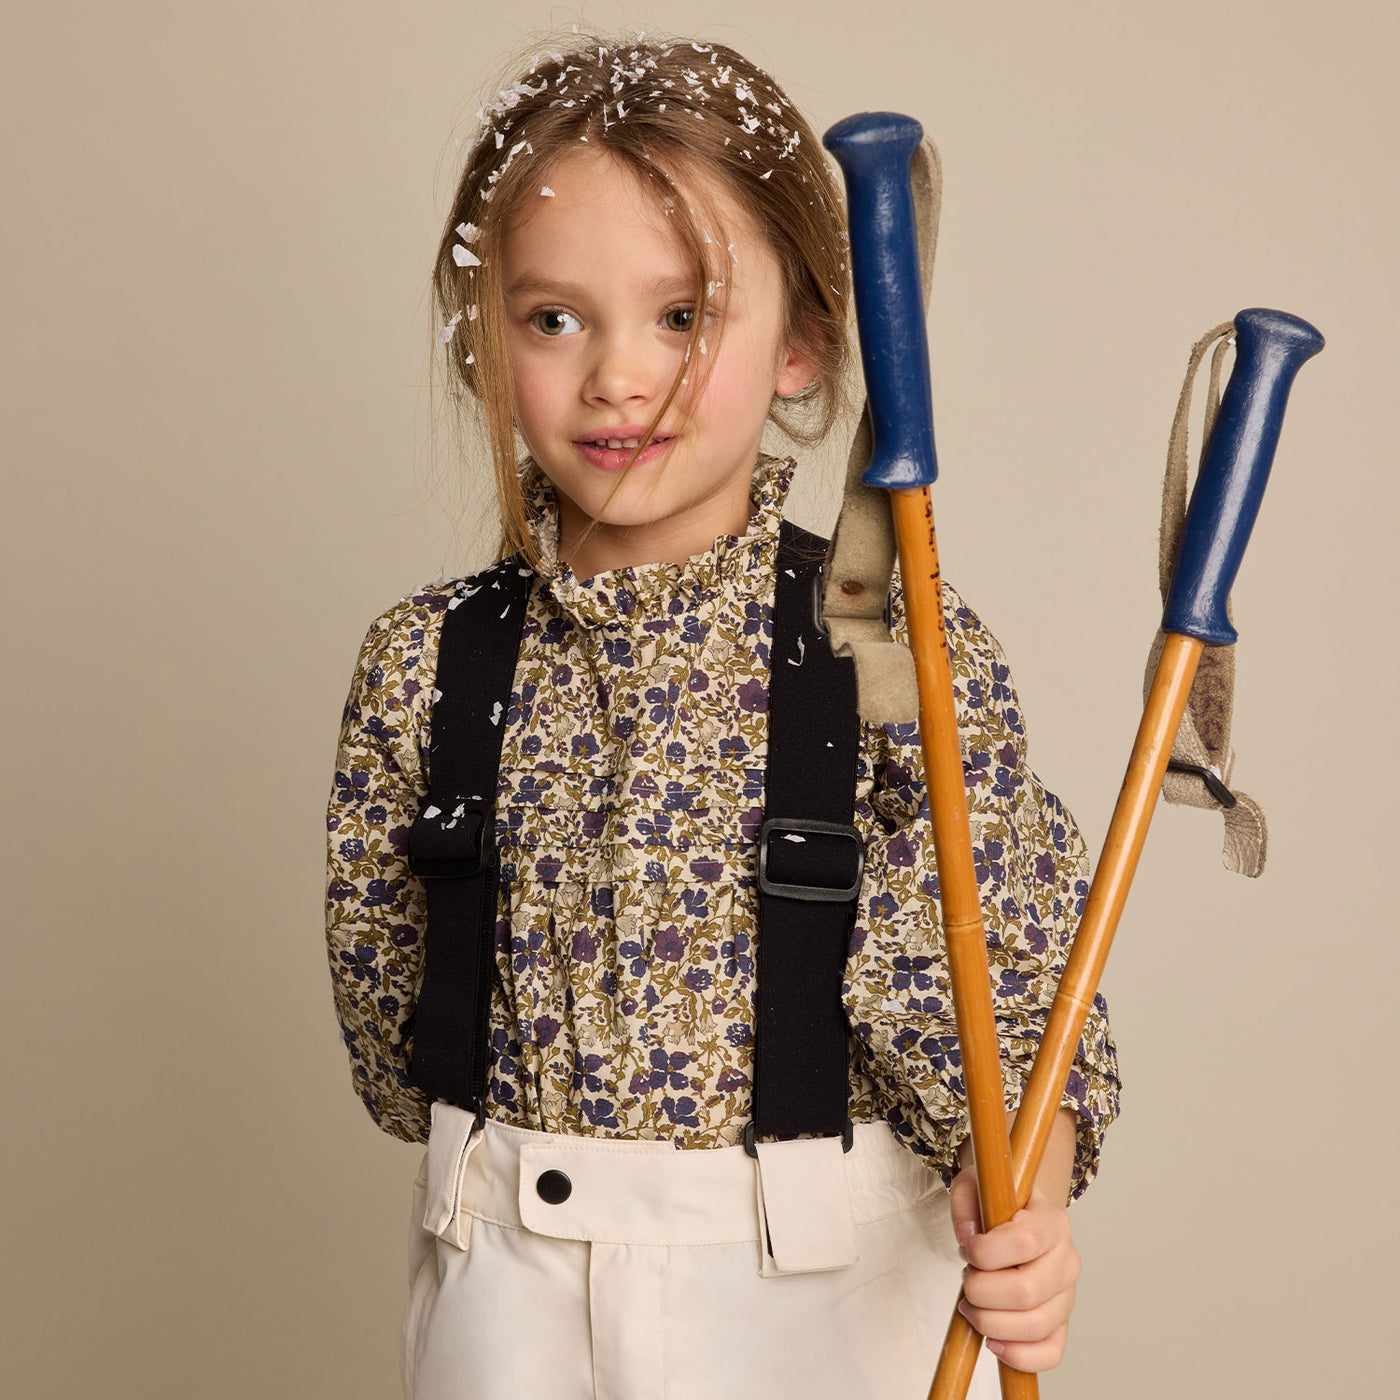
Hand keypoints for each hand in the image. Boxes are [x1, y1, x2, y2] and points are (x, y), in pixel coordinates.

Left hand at [947, 1160, 1080, 1372]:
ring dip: (991, 1322)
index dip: (985, 1252)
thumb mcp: (976, 1185)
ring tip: (971, 1306)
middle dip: (982, 1291)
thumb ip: (967, 1202)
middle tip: (967, 1279)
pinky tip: (992, 1341)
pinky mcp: (1061, 1323)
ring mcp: (1067, 1295)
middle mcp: (1067, 1260)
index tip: (965, 1248)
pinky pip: (1051, 1352)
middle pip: (1027, 1290)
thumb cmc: (997, 1202)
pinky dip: (1020, 1356)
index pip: (1024, 1242)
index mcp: (1052, 1221)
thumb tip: (967, 1235)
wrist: (1019, 1214)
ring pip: (1036, 1324)